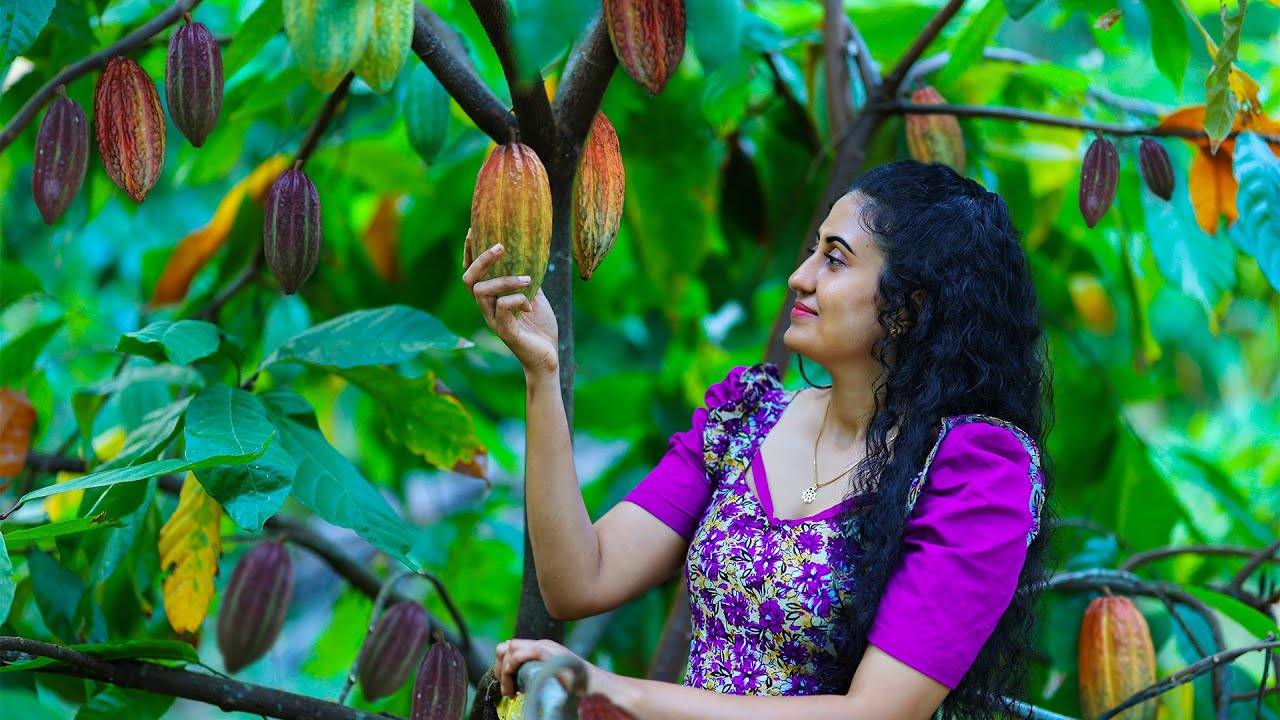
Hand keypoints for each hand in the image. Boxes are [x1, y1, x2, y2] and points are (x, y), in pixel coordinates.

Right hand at [462, 228, 559, 377]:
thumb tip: (531, 254)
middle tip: (501, 246)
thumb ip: (527, 278)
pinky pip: (502, 309)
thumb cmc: (540, 328)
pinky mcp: (505, 332)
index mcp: (491, 298)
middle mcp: (487, 308)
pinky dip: (517, 299)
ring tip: (527, 279)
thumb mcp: (535, 295)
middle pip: (469, 279)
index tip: (474, 230)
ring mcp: (493, 320)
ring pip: (481, 292)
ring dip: (505, 280)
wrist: (548, 357)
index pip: (472, 272)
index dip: (469, 252)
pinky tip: (531, 304)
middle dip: (482, 259)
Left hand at [493, 638, 618, 699]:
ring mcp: (548, 648)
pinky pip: (522, 652)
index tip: (508, 688)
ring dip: (505, 671)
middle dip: (500, 668)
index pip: (508, 648)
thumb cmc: (579, 692)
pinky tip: (517, 687)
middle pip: (505, 647)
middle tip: (508, 691)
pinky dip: (512, 667)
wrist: (602, 692)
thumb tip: (515, 684)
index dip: (501, 667)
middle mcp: (543, 645)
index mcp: (541, 651)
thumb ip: (535, 678)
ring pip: (510, 648)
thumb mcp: (550, 683)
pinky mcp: (552, 654)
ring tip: (512, 692)